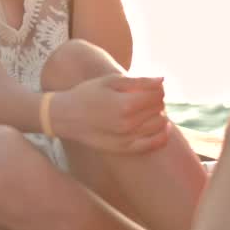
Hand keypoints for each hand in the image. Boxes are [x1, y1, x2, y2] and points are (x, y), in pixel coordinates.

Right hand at [51, 75, 169, 153]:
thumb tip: (162, 80)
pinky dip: (162, 134)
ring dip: (159, 114)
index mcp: (125, 104)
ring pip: (160, 124)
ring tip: (147, 109)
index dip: (157, 87)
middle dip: (156, 99)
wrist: (67, 117)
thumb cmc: (88, 94)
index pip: (157, 93)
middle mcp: (128, 124)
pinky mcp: (125, 149)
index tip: (149, 86)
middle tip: (146, 96)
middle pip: (159, 108)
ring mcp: (127, 138)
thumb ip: (138, 81)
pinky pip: (154, 143)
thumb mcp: (110, 81)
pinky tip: (161, 126)